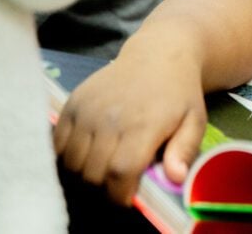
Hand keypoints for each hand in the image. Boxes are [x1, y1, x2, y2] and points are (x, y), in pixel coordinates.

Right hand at [52, 48, 207, 205]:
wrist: (157, 54)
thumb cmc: (179, 92)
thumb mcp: (194, 120)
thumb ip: (184, 150)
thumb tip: (176, 178)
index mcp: (143, 125)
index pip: (120, 172)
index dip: (120, 194)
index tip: (127, 197)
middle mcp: (110, 118)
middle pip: (92, 173)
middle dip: (104, 187)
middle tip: (117, 182)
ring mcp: (87, 110)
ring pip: (72, 163)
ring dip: (84, 174)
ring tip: (103, 167)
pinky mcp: (72, 103)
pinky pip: (56, 144)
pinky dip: (66, 156)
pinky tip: (86, 153)